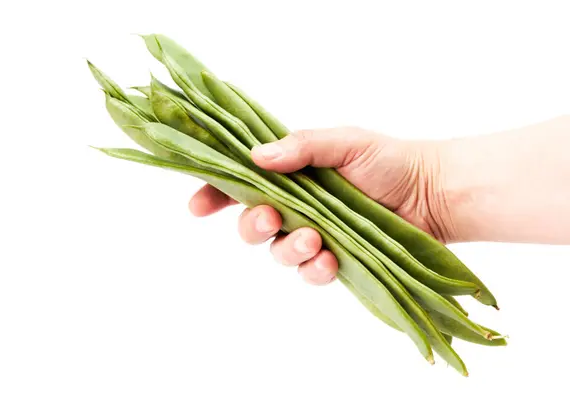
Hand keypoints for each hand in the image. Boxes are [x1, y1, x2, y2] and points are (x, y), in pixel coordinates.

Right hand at [188, 127, 447, 284]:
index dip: (216, 194)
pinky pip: (310, 273)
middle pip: (252, 224)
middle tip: (269, 219)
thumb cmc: (389, 161)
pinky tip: (329, 259)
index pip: (243, 184)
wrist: (432, 193)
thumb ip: (303, 146)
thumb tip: (258, 156)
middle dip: (252, 225)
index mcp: (292, 175)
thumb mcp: (346, 142)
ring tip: (313, 240)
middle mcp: (297, 207)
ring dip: (287, 249)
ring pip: (278, 252)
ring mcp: (314, 236)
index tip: (197, 206)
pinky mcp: (334, 260)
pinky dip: (314, 269)